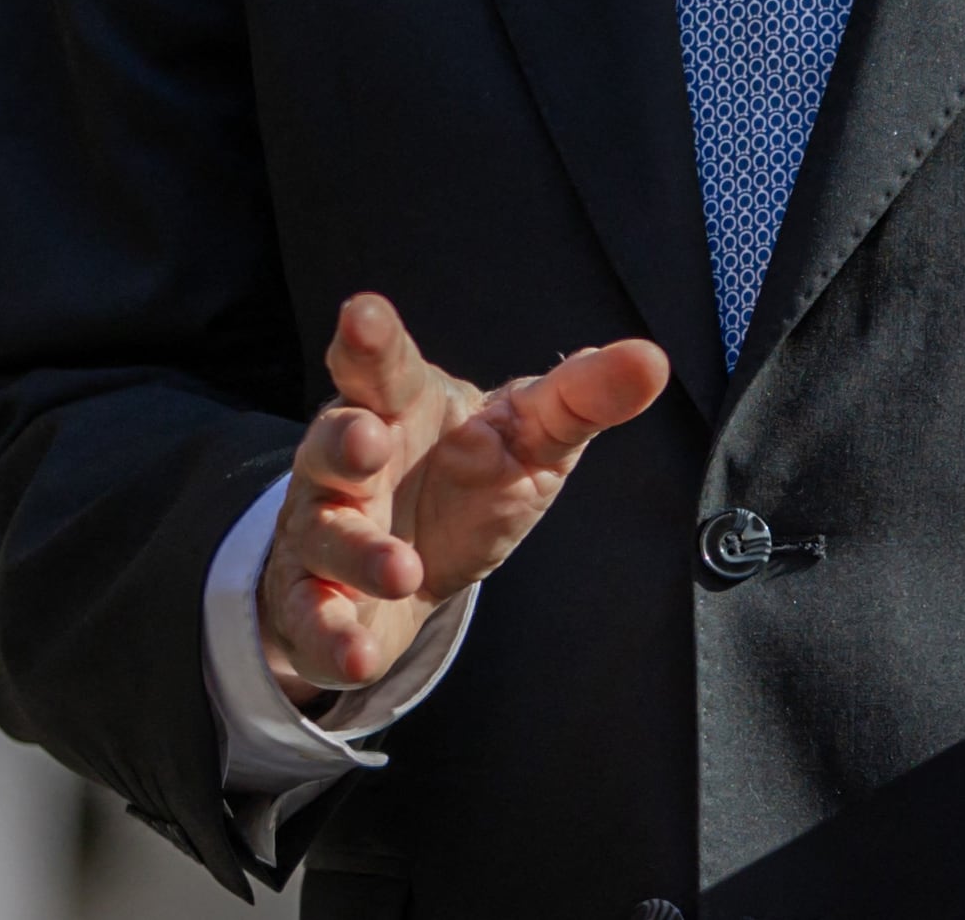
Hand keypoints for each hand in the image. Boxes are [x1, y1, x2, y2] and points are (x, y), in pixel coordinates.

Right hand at [257, 292, 669, 706]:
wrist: (411, 569)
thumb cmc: (471, 480)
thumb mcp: (532, 438)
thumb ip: (581, 398)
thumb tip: (650, 358)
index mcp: (399, 406)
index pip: (383, 367)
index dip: (371, 340)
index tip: (364, 310)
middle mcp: (347, 464)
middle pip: (333, 443)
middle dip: (345, 441)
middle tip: (371, 442)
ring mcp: (325, 532)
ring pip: (326, 535)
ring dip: (357, 553)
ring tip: (401, 569)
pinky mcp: (317, 603)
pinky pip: (314, 620)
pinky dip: (331, 637)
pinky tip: (359, 654)